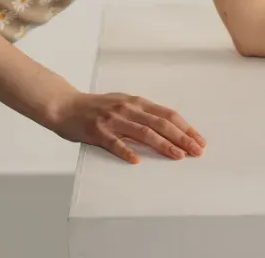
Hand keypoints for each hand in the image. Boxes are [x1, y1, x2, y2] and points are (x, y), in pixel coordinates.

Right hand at [47, 92, 206, 164]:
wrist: (65, 106)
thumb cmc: (96, 107)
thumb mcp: (123, 103)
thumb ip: (142, 113)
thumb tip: (168, 127)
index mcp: (136, 102)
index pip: (167, 115)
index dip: (185, 128)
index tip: (199, 140)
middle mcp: (128, 109)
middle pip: (161, 124)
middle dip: (182, 138)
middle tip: (196, 151)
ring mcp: (113, 120)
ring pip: (143, 133)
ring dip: (163, 145)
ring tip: (178, 156)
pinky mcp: (98, 132)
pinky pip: (115, 143)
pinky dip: (126, 152)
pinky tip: (137, 161)